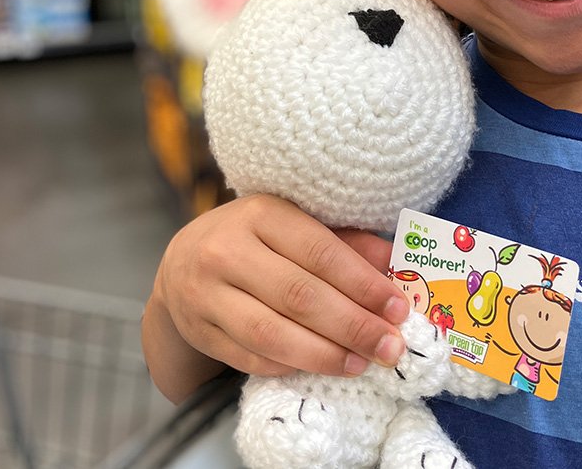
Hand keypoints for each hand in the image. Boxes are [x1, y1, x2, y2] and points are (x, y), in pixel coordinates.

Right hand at [145, 194, 409, 397]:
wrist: (183, 261)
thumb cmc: (255, 238)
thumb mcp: (295, 223)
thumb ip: (344, 242)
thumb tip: (393, 262)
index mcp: (261, 213)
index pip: (320, 252)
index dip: (363, 283)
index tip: (398, 308)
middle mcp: (227, 250)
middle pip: (299, 296)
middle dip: (353, 325)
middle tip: (390, 346)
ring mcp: (206, 294)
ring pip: (272, 333)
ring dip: (324, 354)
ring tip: (362, 363)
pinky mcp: (200, 332)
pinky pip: (251, 357)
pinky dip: (291, 367)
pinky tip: (323, 367)